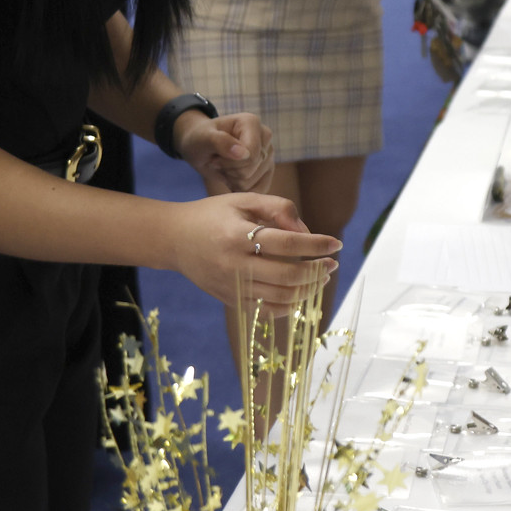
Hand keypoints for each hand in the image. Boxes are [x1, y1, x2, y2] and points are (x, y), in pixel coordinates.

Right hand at [166, 193, 340, 309]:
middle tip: (332, 264)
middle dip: (317, 270)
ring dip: (308, 290)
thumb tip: (306, 230)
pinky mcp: (230, 300)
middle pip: (288, 276)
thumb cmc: (213, 215)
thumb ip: (278, 208)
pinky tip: (301, 293)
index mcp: (237, 236)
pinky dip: (289, 305)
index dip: (316, 245)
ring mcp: (231, 287)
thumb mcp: (243, 200)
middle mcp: (234, 265)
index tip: (337, 243)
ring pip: (280, 297)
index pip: (287, 244)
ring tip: (321, 278)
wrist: (173, 239)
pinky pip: (266, 310)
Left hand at [179, 111, 274, 195]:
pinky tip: (231, 178)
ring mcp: (268, 154)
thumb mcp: (203, 138)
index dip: (230, 163)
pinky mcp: (267, 170)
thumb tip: (243, 154)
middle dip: (229, 171)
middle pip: (251, 170)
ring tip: (224, 167)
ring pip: (252, 182)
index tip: (214, 159)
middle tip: (218, 162)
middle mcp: (265, 137)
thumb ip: (221, 142)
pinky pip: (258, 190)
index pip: (251, 154)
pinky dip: (240, 189)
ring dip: (232, 180)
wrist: (201, 149)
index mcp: (252, 123)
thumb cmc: (200, 139)